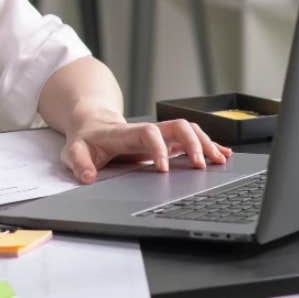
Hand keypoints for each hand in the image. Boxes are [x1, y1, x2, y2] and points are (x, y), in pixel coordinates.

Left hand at [62, 113, 232, 183]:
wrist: (91, 121)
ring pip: (187, 129)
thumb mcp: (74, 150)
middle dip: (193, 142)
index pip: (146, 132)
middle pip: (176, 125)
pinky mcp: (165, 140)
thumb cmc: (86, 138)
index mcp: (125, 133)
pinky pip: (190, 138)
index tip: (164, 169)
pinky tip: (223, 155)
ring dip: (205, 143)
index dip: (158, 148)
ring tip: (220, 161)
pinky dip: (208, 144)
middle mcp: (145, 130)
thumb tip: (87, 177)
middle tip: (201, 165)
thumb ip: (79, 163)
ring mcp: (157, 134)